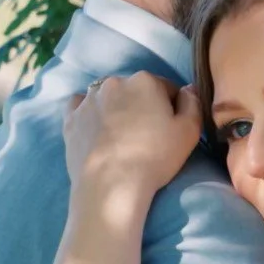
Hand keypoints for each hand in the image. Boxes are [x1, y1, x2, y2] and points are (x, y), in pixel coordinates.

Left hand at [66, 73, 200, 199]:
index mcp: (145, 80)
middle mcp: (114, 82)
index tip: (172, 128)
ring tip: (120, 134)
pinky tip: (96, 127)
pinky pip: (81, 106)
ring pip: (108, 97)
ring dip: (116, 108)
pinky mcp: (70, 118)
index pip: (167, 88)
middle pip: (136, 90)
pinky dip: (90, 112)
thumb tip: (188, 90)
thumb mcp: (189, 131)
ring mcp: (88, 99)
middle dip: (143, 105)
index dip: (173, 108)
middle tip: (147, 134)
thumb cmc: (155, 156)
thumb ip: (193, 103)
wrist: (111, 183)